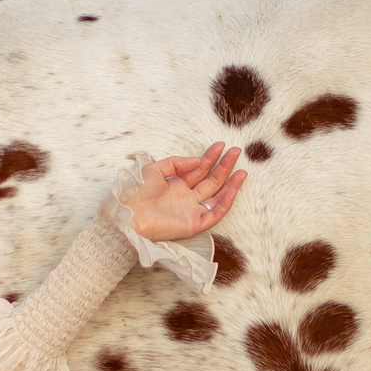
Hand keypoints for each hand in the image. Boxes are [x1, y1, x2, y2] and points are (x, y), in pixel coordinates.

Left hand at [125, 143, 244, 241]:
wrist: (128, 214)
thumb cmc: (136, 193)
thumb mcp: (155, 169)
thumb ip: (177, 163)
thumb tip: (198, 161)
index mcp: (176, 185)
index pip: (199, 170)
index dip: (210, 158)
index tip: (220, 145)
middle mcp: (186, 198)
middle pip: (211, 181)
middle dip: (224, 167)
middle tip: (235, 152)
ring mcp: (191, 211)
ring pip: (217, 197)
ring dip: (230, 184)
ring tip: (241, 170)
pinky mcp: (194, 224)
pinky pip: (214, 214)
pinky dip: (225, 202)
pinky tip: (232, 189)